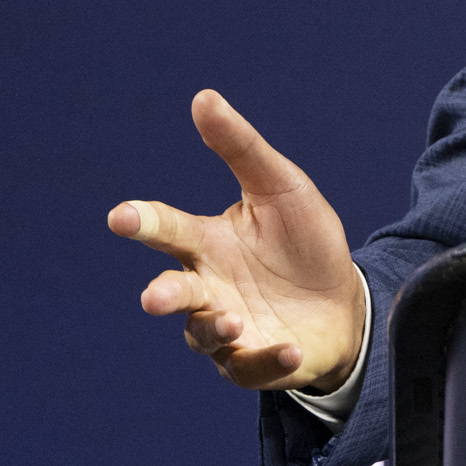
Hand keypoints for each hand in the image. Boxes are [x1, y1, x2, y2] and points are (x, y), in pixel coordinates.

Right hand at [108, 90, 367, 393]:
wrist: (343, 300)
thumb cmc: (302, 241)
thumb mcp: (281, 187)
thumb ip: (241, 148)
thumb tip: (203, 97)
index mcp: (207, 243)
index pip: (167, 229)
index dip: (144, 221)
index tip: (121, 216)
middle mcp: (208, 288)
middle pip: (174, 292)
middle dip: (163, 294)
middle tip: (155, 296)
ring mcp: (227, 329)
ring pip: (203, 335)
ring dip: (213, 328)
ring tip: (233, 319)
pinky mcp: (254, 362)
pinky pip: (250, 368)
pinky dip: (266, 360)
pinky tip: (289, 348)